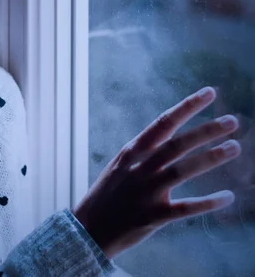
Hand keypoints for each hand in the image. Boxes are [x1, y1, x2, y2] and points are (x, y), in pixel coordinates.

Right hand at [72, 86, 241, 258]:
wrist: (87, 228)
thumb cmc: (107, 196)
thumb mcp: (119, 166)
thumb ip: (143, 153)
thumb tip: (170, 136)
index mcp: (131, 152)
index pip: (162, 123)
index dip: (187, 107)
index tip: (209, 92)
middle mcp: (138, 168)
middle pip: (176, 144)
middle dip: (205, 130)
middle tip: (231, 121)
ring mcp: (145, 191)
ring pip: (181, 170)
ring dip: (210, 158)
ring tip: (234, 147)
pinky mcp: (152, 216)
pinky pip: (185, 208)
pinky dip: (207, 202)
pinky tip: (228, 197)